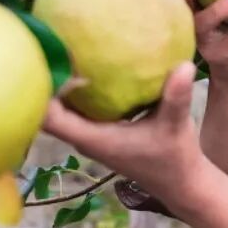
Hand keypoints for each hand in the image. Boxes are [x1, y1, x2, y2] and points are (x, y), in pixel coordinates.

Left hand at [42, 62, 205, 201]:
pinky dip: (75, 89)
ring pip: (60, 109)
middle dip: (46, 79)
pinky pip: (76, 108)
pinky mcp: (99, 131)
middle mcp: (85, 137)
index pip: (49, 119)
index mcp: (94, 138)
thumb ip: (177, 96)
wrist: (180, 183)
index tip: (53, 61)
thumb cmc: (174, 158)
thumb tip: (184, 64)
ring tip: (62, 48)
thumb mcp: (176, 125)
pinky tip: (87, 64)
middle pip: (46, 111)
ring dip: (58, 84)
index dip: (43, 91)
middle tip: (52, 44)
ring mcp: (91, 135)